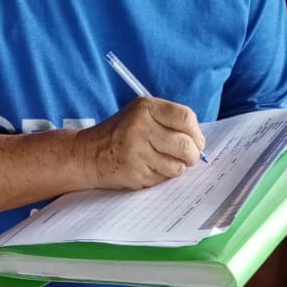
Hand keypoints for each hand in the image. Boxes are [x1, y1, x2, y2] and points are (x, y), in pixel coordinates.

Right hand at [75, 98, 205, 190]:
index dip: (196, 133)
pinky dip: (161, 176)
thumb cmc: (120, 134)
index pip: (186, 118)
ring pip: (177, 166)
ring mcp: (137, 151)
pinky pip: (163, 178)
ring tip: (164, 162)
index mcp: (145, 108)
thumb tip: (199, 142)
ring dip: (177, 168)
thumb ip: (168, 121)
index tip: (196, 141)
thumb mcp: (140, 115)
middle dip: (192, 155)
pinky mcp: (135, 172)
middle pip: (186, 145)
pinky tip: (149, 169)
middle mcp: (140, 127)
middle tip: (188, 157)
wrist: (87, 154)